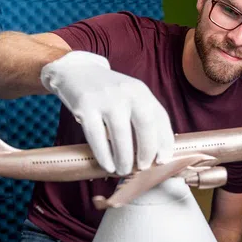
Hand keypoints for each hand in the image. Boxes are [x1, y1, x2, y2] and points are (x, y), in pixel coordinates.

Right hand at [40, 50, 174, 175]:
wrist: (76, 71)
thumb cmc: (108, 93)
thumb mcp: (130, 96)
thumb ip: (144, 116)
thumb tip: (157, 152)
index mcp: (141, 91)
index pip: (160, 118)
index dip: (164, 142)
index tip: (163, 160)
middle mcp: (127, 93)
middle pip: (144, 126)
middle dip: (146, 151)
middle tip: (143, 167)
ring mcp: (105, 99)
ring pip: (120, 135)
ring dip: (124, 158)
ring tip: (123, 170)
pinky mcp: (85, 106)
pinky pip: (96, 137)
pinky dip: (104, 155)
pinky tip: (107, 166)